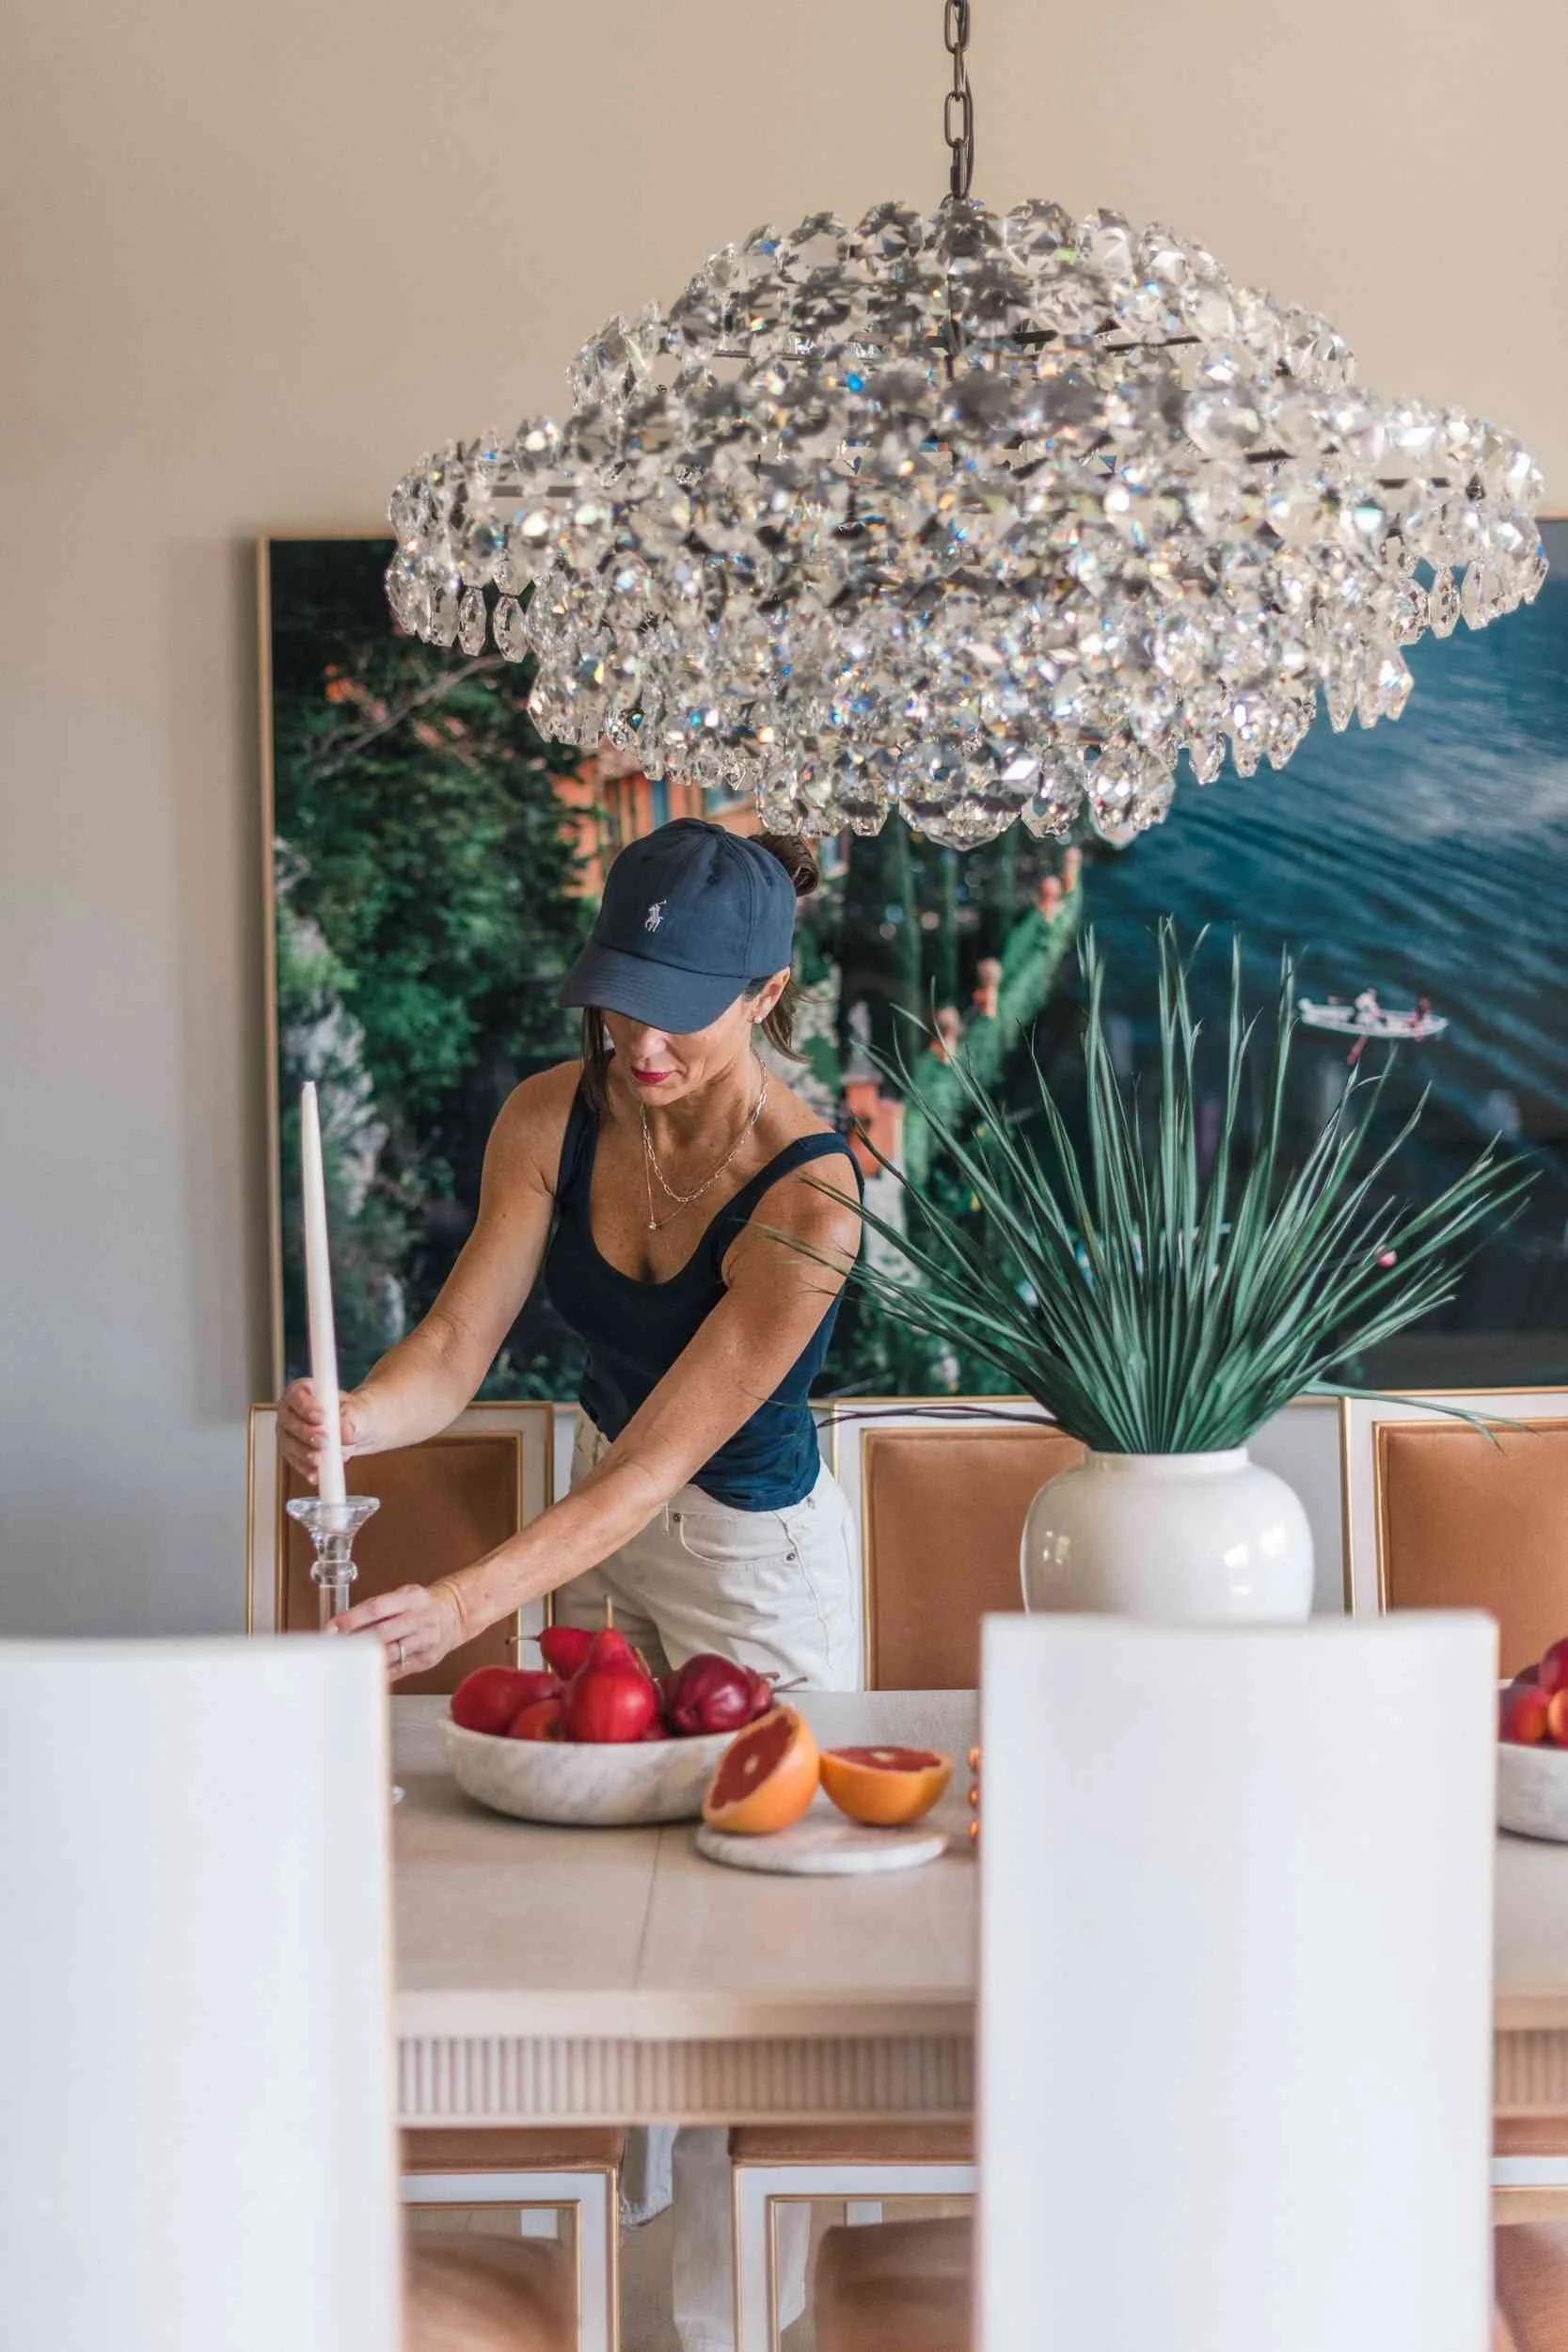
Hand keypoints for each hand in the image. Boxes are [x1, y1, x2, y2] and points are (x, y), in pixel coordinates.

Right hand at [278, 1378, 367, 1484]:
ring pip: (289, 1444)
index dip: (306, 1406)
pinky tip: (316, 1475)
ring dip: (304, 1453)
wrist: (359, 1429)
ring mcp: (289, 1433)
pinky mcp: (294, 1453)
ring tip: (321, 1459)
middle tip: (324, 1441)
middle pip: (289, 1421)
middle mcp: (290, 1411)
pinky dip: (306, 1469)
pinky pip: (296, 1462)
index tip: (323, 1417)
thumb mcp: (360, 1412)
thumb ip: (352, 1418)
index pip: (296, 1395)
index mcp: (303, 1391)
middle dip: (306, 1433)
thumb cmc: (357, 1414)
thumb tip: (343, 1431)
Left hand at [327, 1580, 465, 1682]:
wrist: (453, 1615)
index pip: (377, 1607)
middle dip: (356, 1640)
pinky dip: (380, 1670)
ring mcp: (426, 1640)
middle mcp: (421, 1618)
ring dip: (366, 1657)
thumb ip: (376, 1609)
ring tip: (347, 1659)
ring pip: (391, 1653)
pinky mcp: (427, 1660)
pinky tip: (366, 1670)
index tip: (333, 1627)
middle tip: (335, 1646)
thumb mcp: (402, 1597)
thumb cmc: (419, 1606)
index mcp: (412, 1598)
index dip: (352, 1618)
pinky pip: (399, 1669)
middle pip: (383, 1633)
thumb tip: (342, 1625)